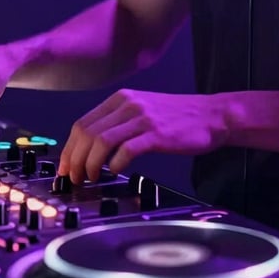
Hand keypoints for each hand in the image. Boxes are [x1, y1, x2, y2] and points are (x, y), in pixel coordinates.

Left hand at [57, 89, 226, 182]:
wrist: (212, 115)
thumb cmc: (179, 118)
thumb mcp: (143, 110)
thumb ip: (119, 122)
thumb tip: (93, 147)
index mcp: (121, 99)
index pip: (82, 123)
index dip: (69, 149)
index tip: (65, 167)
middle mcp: (128, 104)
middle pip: (87, 133)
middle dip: (74, 159)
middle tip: (73, 178)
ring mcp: (142, 118)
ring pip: (101, 141)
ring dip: (90, 164)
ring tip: (91, 178)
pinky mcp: (157, 134)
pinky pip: (126, 149)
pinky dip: (115, 164)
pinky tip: (116, 172)